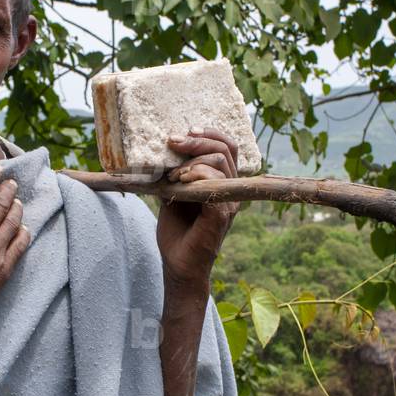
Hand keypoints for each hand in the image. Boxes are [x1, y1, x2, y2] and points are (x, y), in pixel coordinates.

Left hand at [156, 127, 239, 286]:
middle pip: (227, 148)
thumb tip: (164, 149)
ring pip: (221, 161)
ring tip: (173, 175)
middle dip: (198, 139)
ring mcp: (230, 201)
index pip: (227, 147)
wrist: (178, 265)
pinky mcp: (223, 214)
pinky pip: (217, 183)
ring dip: (193, 160)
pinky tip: (180, 181)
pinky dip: (198, 175)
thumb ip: (175, 173)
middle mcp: (231, 189)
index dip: (210, 133)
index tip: (186, 131)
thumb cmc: (177, 232)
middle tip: (173, 141)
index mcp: (223, 182)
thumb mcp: (172, 193)